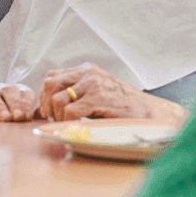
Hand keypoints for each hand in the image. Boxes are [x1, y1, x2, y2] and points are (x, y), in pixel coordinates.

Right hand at [0, 84, 36, 121]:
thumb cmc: (6, 120)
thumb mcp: (20, 116)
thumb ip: (31, 115)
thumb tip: (47, 117)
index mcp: (15, 92)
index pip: (24, 92)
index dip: (26, 104)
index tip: (27, 117)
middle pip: (8, 91)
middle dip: (15, 104)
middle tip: (18, 118)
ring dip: (0, 106)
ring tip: (6, 118)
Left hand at [39, 63, 182, 120]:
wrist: (151, 113)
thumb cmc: (123, 108)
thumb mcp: (97, 93)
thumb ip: (76, 94)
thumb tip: (46, 109)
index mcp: (86, 70)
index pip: (53, 76)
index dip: (45, 94)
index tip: (47, 111)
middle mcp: (88, 73)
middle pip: (50, 84)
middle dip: (46, 104)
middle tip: (52, 119)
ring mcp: (93, 84)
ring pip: (58, 99)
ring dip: (58, 116)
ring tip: (67, 124)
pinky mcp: (98, 98)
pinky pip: (71, 111)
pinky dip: (69, 122)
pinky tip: (77, 126)